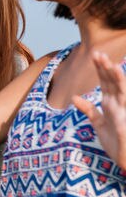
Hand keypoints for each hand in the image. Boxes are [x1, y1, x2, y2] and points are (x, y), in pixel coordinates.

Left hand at [73, 51, 125, 167]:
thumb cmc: (116, 143)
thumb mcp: (98, 124)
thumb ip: (88, 110)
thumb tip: (75, 96)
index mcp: (111, 105)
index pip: (106, 83)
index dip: (101, 69)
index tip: (94, 55)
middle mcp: (120, 106)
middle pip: (113, 83)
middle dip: (106, 69)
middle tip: (98, 53)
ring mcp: (125, 113)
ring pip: (122, 91)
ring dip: (117, 78)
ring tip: (112, 65)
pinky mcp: (125, 123)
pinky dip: (123, 95)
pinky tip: (121, 88)